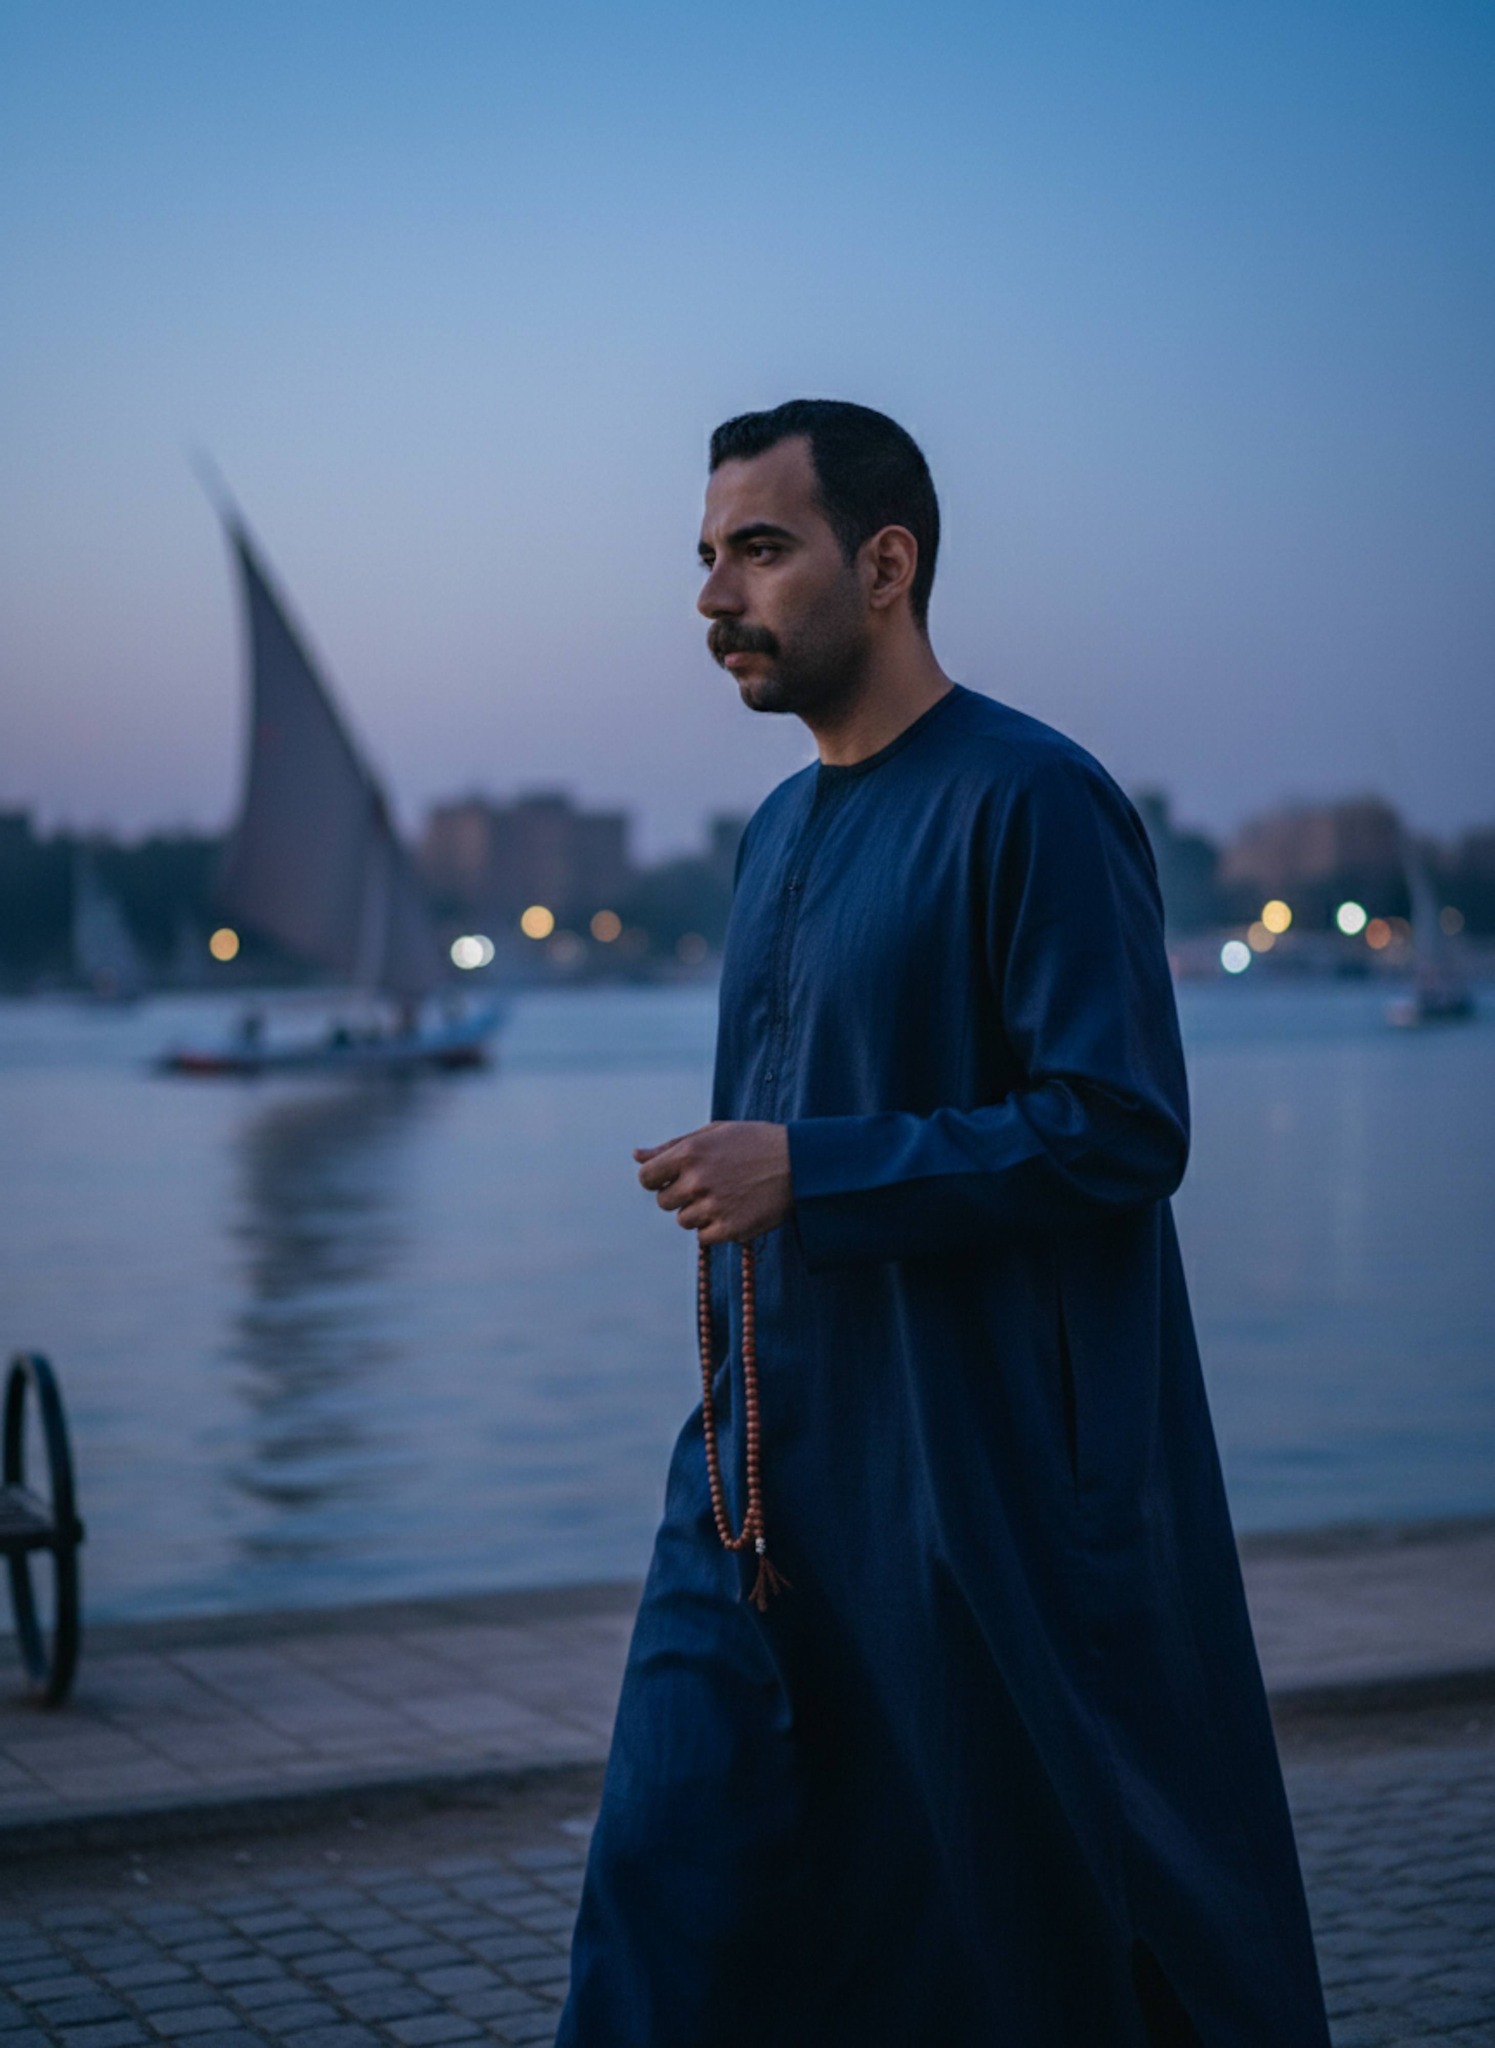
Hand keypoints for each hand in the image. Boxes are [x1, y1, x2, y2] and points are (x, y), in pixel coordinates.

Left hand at [634, 1121, 792, 1245]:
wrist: (800, 1164)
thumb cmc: (754, 1143)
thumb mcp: (713, 1133)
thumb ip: (671, 1145)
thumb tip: (636, 1155)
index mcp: (689, 1153)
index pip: (647, 1177)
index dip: (658, 1179)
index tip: (673, 1178)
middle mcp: (697, 1180)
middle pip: (664, 1202)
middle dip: (681, 1196)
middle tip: (709, 1185)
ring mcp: (713, 1207)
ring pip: (684, 1221)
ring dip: (699, 1213)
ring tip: (726, 1196)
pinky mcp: (730, 1229)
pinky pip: (703, 1238)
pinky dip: (715, 1229)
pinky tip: (734, 1211)